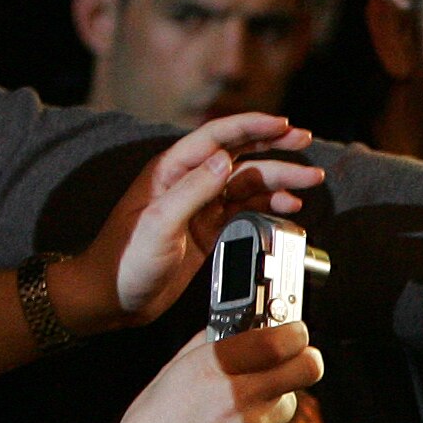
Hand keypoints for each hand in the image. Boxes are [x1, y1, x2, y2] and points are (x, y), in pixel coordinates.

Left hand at [57, 113, 322, 330]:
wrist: (112, 297)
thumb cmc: (124, 259)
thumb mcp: (159, 223)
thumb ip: (192, 190)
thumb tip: (225, 160)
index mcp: (171, 171)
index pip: (217, 137)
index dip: (252, 127)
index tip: (284, 125)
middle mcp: (188, 183)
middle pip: (239, 154)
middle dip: (274, 146)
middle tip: (306, 141)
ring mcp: (200, 206)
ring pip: (248, 183)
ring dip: (279, 180)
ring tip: (310, 181)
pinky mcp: (207, 230)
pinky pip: (245, 210)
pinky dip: (269, 206)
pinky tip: (288, 208)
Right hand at [101, 320, 322, 422]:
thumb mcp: (171, 373)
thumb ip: (209, 345)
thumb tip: (239, 327)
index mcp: (212, 365)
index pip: (279, 340)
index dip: (295, 333)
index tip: (293, 333)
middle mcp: (237, 393)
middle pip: (308, 367)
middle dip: (306, 361)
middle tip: (294, 362)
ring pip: (290, 402)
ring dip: (275, 401)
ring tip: (240, 410)